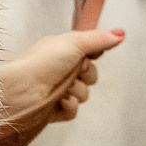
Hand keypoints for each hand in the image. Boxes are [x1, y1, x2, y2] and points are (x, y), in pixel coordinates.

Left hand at [0, 27, 123, 134]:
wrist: (24, 88)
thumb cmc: (43, 61)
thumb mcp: (75, 42)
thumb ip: (99, 39)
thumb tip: (121, 33)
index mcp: (63, 52)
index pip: (89, 54)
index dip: (93, 56)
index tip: (90, 55)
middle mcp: (61, 70)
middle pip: (91, 76)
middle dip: (86, 74)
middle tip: (72, 71)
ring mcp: (58, 91)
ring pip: (84, 94)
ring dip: (76, 90)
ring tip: (62, 87)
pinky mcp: (55, 109)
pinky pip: (74, 111)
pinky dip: (69, 106)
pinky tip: (60, 100)